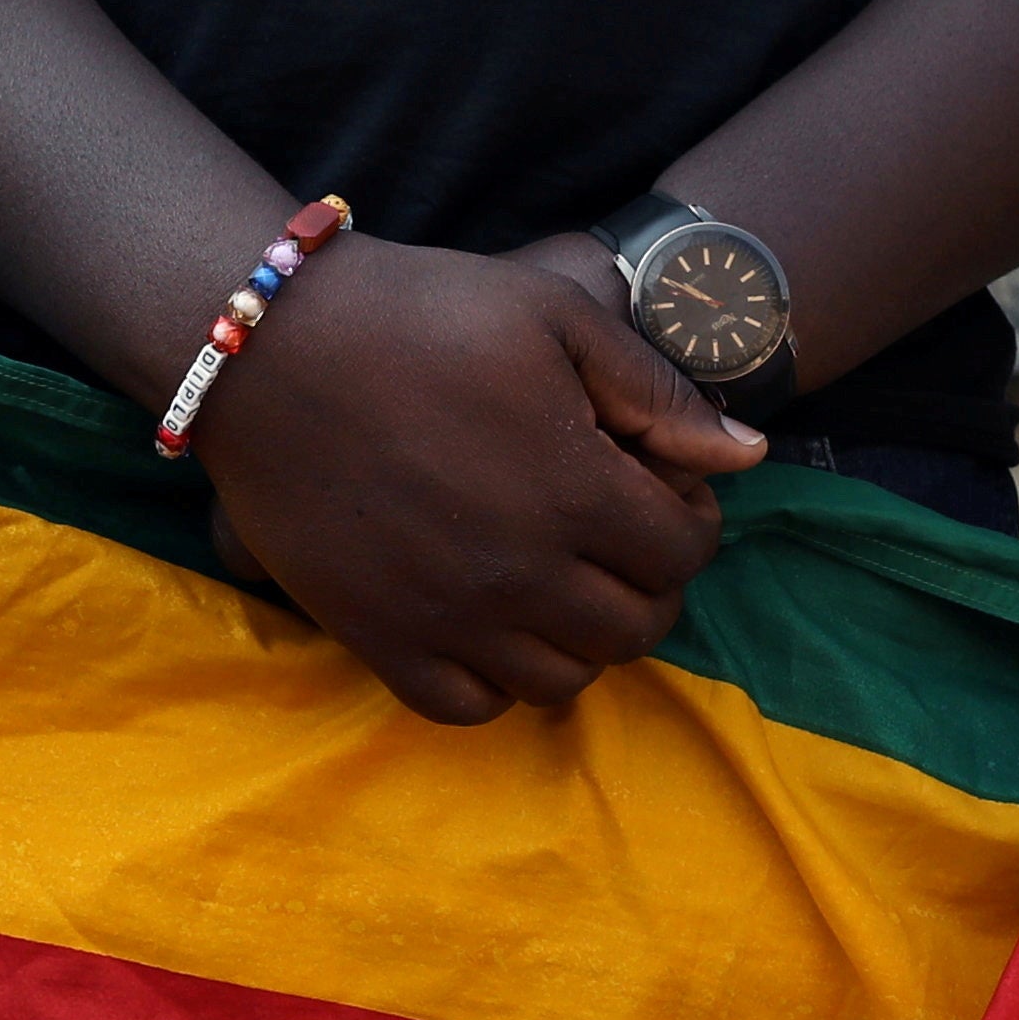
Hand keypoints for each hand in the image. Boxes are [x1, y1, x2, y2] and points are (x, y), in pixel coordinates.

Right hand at [182, 238, 769, 725]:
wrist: (270, 348)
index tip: (657, 488)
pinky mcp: (382, 640)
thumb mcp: (554, 315)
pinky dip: (495, 681)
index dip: (691, 520)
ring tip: (554, 583)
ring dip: (577, 638)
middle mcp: (523, 573)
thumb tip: (748, 456)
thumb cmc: (419, 313)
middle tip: (611, 537)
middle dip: (644, 584)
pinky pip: (469, 706)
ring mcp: (450, 618)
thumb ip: (657, 391)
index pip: (685, 555)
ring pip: (562, 680)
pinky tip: (489, 625)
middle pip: (634, 629)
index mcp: (576, 492)